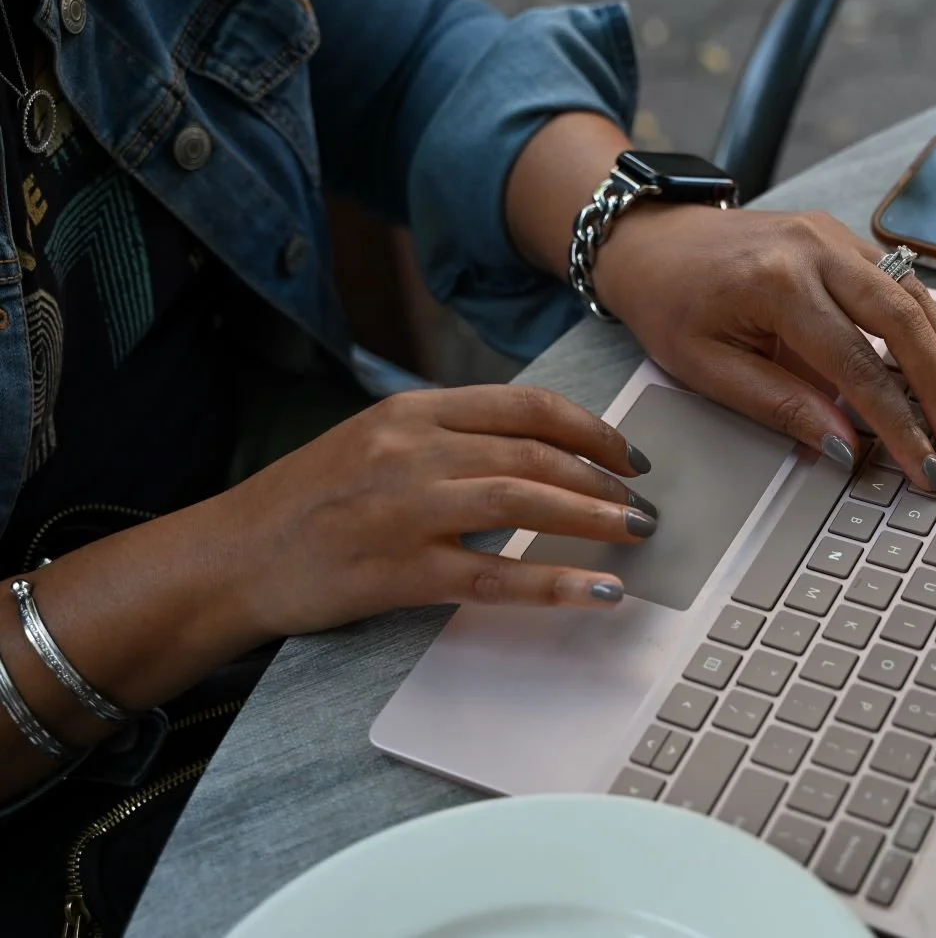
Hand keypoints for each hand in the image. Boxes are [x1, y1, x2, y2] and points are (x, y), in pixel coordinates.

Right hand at [218, 386, 658, 636]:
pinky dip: (555, 583)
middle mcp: (414, 449)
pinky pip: (496, 577)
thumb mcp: (375, 441)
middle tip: (644, 504)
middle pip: (536, 453)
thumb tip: (533, 451)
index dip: (590, 430)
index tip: (627, 454)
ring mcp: (407, 509)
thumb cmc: (308, 501)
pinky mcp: (400, 571)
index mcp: (414, 411)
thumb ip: (447, 438)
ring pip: (526, 502)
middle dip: (605, 479)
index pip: (527, 406)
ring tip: (637, 533)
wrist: (230, 556)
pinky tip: (599, 589)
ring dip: (594, 518)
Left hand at [591, 206, 935, 492]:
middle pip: (904, 321)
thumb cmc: (669, 304)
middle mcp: (816, 249)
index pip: (856, 364)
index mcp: (776, 283)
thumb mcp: (706, 368)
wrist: (652, 240)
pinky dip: (931, 328)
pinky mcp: (842, 238)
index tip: (923, 466)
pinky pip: (902, 283)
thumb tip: (845, 449)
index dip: (897, 421)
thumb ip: (781, 406)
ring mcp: (834, 236)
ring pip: (914, 297)